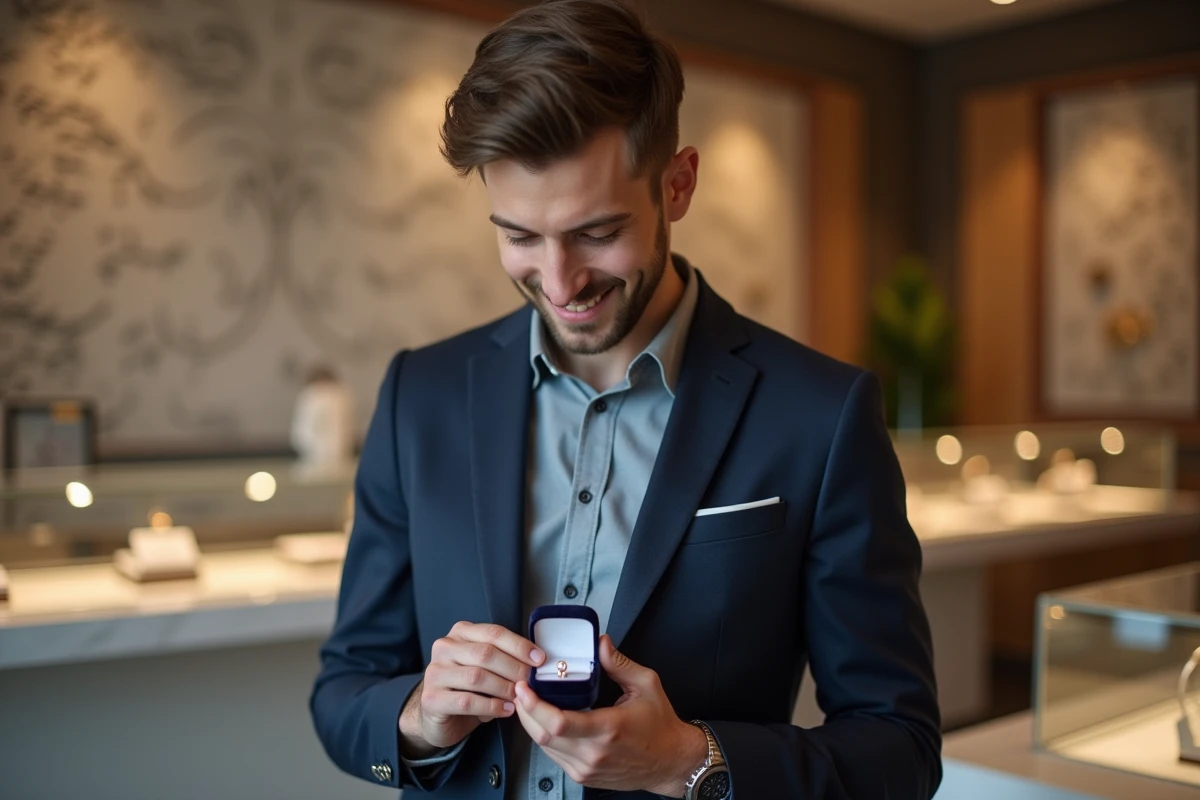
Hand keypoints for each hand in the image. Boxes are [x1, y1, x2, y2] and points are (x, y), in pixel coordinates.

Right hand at [400, 621, 545, 756]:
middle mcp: (444, 647)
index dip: (519, 645)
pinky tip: (505, 710)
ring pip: (477, 677)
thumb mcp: (485, 667)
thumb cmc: (468, 687)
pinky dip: (491, 706)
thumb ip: (504, 659)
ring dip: (504, 688)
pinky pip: (467, 701)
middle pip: (486, 653)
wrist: (437, 715)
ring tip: (519, 697)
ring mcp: (435, 672)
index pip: (493, 633)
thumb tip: (536, 662)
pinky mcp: (431, 698)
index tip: (539, 659)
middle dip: (514, 668)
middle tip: (531, 682)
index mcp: (461, 633)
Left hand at [513, 634, 706, 795]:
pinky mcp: (584, 776)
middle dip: (525, 711)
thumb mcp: (646, 685)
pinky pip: (554, 757)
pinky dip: (545, 738)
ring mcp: (587, 768)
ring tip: (528, 703)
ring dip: (532, 724)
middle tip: (520, 690)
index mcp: (609, 728)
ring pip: (545, 748)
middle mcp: (594, 753)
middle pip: (544, 735)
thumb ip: (619, 663)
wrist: (671, 762)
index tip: (525, 688)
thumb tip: (601, 644)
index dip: (535, 706)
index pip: (559, 723)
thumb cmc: (660, 726)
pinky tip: (544, 721)